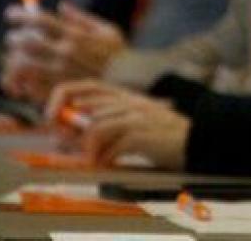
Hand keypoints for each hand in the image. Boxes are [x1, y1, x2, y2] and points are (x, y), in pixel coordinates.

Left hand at [1, 2, 126, 101]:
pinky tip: (17, 80)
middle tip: (13, 38)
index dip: (20, 14)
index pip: (38, 20)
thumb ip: (82, 18)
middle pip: (24, 42)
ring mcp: (57, 74)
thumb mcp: (107, 31)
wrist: (128, 85)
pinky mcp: (53, 92)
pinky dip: (15, 82)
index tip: (11, 14)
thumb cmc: (118, 56)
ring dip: (12, 60)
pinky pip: (23, 86)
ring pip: (19, 65)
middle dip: (14, 38)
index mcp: (75, 36)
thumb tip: (61, 6)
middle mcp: (64, 54)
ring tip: (14, 59)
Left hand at [46, 79, 189, 168]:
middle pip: (85, 108)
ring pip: (95, 129)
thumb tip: (67, 134)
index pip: (86, 85)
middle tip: (68, 144)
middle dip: (69, 129)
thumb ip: (103, 123)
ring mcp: (137, 116)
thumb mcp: (132, 121)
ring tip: (94, 160)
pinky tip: (110, 164)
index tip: (52, 117)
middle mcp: (129, 101)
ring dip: (88, 149)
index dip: (62, 97)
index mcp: (125, 95)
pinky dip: (105, 159)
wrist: (198, 140)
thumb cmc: (162, 135)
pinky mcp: (143, 134)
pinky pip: (112, 147)